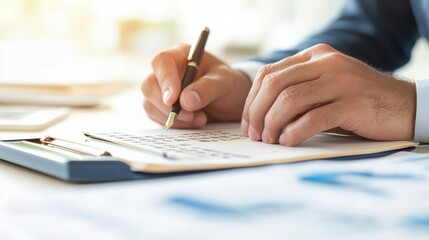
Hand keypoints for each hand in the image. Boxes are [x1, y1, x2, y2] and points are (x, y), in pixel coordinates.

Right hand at [142, 44, 251, 127]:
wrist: (231, 100)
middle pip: (150, 85)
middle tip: (192, 116)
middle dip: (168, 106)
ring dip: (174, 118)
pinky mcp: (161, 106)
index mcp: (181, 55)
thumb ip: (208, 88)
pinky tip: (194, 121)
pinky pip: (157, 117)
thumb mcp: (225, 82)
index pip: (162, 61)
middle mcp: (167, 70)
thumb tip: (185, 101)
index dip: (165, 80)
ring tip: (200, 119)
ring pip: (150, 104)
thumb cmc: (229, 84)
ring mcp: (161, 89)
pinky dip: (175, 124)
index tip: (173, 99)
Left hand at [241, 44, 415, 145]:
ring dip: (272, 123)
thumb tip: (259, 115)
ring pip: (290, 99)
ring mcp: (341, 81)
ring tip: (269, 140)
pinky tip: (288, 142)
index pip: (269, 74)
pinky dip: (294, 132)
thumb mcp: (325, 86)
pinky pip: (313, 117)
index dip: (252, 100)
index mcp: (315, 56)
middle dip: (256, 112)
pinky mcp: (352, 102)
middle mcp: (326, 63)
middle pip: (274, 84)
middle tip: (254, 134)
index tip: (248, 122)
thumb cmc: (357, 101)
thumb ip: (298, 90)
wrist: (404, 105)